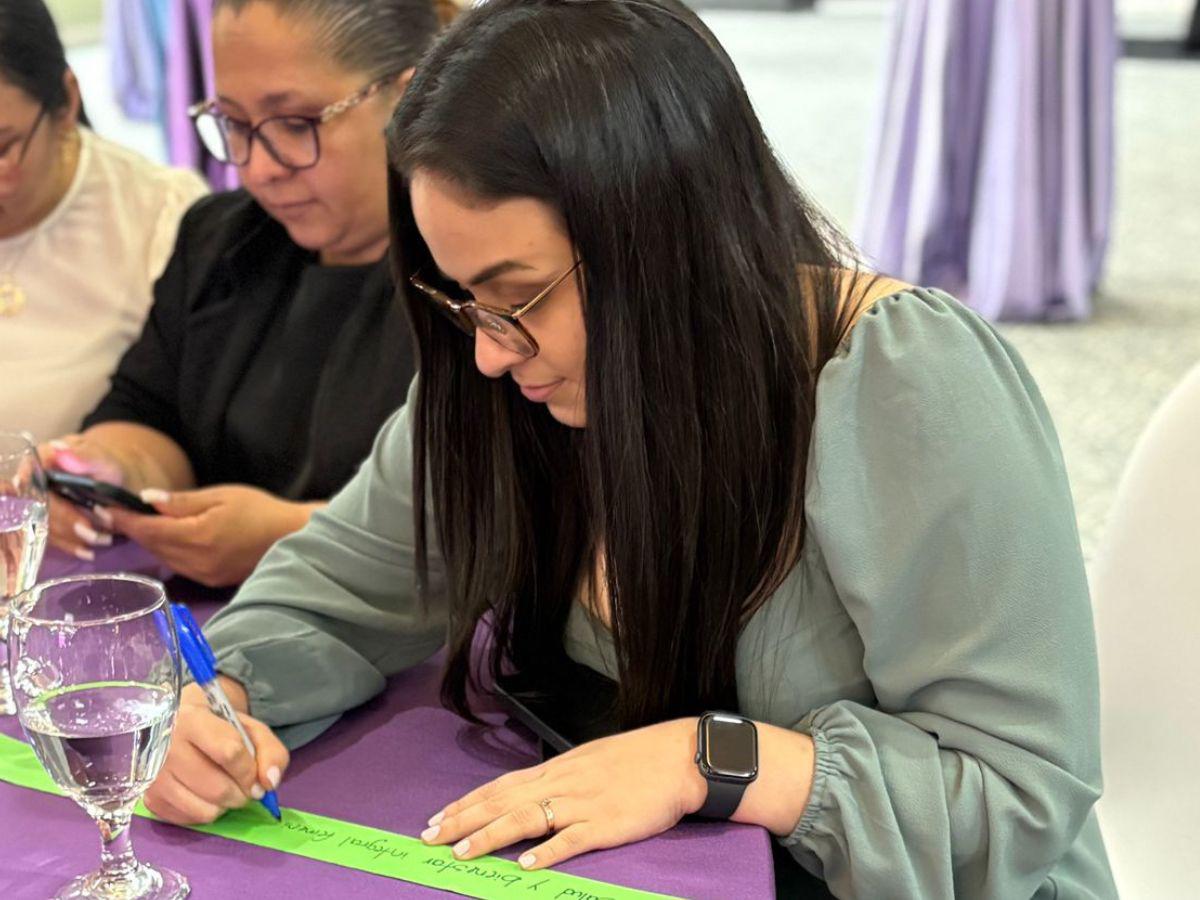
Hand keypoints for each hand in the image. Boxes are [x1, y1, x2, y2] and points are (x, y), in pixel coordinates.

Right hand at [39, 436, 124, 559]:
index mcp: (40, 462)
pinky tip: (88, 552)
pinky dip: (70, 545)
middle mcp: (32, 484)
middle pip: (42, 513)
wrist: (115, 479)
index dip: (60, 511)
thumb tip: (59, 448)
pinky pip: (51, 536)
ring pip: (46, 528)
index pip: (38, 490)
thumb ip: (86, 456)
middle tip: (96, 537)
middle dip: (70, 528)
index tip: (84, 525)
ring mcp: (36, 503)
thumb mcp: (104, 459)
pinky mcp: (44, 519)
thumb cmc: (109, 466)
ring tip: (101, 542)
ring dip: (72, 539)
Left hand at [105, 485, 315, 586]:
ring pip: (163, 558)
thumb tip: (146, 500)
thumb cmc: (259, 510)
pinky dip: (167, 552)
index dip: (125, 520)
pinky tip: (167, 539)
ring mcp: (203, 575)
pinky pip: (178, 566)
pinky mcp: (210, 581)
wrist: (291, 537)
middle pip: (152, 546)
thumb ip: (182, 502)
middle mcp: (196, 561)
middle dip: (133, 530)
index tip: (106, 508)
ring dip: (149, 542)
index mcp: (198, 536)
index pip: (148, 530)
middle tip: (115, 513)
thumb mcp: (221, 496)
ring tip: (138, 524)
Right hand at [144, 681, 288, 824]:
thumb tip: (270, 783)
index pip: (229, 753)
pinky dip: (206, 813)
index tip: (256, 777)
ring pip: (204, 809)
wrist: (180, 726)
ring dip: (226, 806)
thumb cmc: (219, 728)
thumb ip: (271, 752)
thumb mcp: (251, 729)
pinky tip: (207, 797)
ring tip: (227, 791)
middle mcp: (166, 749)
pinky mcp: (150, 799)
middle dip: (242, 794)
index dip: (250, 771)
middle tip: (245, 789)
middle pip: (217, 788)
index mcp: (192, 720)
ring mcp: (155, 777)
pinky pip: (189, 820)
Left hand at [420, 718, 707, 870]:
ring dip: (491, 835)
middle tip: (429, 838)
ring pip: (527, 818)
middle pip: (503, 801)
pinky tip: (524, 864)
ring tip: (463, 852)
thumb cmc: (637, 760)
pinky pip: (571, 839)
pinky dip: (546, 852)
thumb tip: (532, 793)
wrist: (679, 757)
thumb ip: (561, 778)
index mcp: (558, 769)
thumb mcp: (590, 761)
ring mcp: (583, 803)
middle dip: (463, 820)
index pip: (501, 786)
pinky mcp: (606, 824)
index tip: (437, 818)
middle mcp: (563, 783)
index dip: (466, 803)